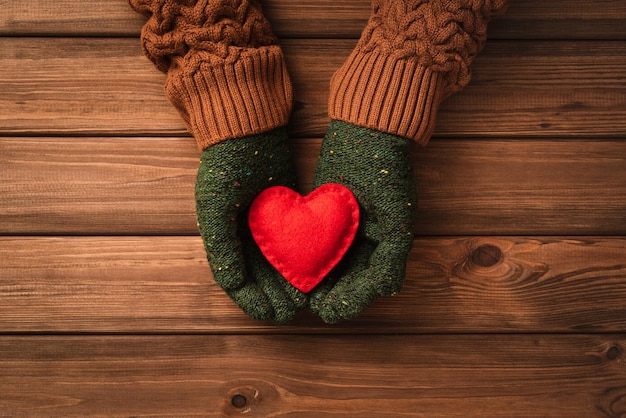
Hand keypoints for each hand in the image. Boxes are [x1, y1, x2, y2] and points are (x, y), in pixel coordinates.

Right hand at [195, 128, 306, 322]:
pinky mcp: (286, 212)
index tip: (269, 313)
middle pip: (260, 276)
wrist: (248, 129)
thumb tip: (231, 284)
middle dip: (275, 296)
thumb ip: (222, 247)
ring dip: (289, 282)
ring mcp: (265, 225)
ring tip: (304, 297)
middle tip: (293, 309)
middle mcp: (243, 236)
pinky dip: (301, 258)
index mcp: (223, 237)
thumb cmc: (225, 167)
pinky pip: (294, 241)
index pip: (235, 280)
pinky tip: (315, 270)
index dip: (251, 300)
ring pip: (278, 263)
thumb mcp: (216, 207)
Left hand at [309, 120, 416, 322]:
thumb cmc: (386, 171)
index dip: (353, 300)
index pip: (373, 285)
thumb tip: (388, 290)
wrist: (367, 132)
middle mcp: (371, 243)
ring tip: (303, 295)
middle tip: (314, 307)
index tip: (331, 309)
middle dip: (335, 296)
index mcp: (390, 245)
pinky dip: (312, 260)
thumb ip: (394, 255)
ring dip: (321, 283)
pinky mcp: (330, 219)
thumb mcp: (397, 215)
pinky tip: (296, 267)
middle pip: (352, 281)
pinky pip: (321, 247)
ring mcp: (350, 232)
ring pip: (335, 268)